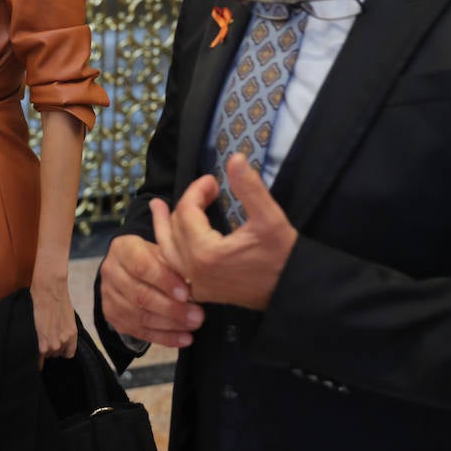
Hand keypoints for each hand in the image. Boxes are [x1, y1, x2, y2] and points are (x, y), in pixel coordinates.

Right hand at [30, 273, 76, 365]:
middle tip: (44, 337)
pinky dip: (36, 358)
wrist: (50, 289)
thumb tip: (57, 335)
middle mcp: (65, 341)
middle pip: (55, 354)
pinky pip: (39, 358)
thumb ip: (64, 330)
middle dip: (50, 348)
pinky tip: (32, 355)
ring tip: (37, 337)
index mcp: (72, 335)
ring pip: (46, 354)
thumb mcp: (67, 317)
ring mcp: (53, 344)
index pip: (68, 354)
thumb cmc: (57, 297)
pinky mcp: (42, 344)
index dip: (60, 350)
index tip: (54, 346)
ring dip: (42, 348)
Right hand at [99, 233, 202, 348]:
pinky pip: (139, 332)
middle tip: (197, 315)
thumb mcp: (161, 251)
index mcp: (123, 249)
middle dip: (171, 308)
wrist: (127, 268)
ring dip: (170, 325)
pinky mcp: (113, 316)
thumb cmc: (151, 257)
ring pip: (140, 316)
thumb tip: (195, 283)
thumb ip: (173, 264)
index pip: (141, 266)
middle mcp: (111, 272)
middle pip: (140, 295)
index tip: (186, 293)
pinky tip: (184, 338)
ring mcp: (108, 296)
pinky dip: (164, 337)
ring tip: (193, 326)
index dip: (164, 281)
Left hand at [151, 156, 298, 309]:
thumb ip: (250, 188)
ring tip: (156, 206)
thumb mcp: (270, 219)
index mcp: (205, 253)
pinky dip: (168, 248)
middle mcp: (193, 271)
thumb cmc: (283, 256)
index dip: (197, 190)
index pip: (187, 211)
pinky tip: (169, 238)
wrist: (293, 292)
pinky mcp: (202, 292)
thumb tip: (235, 158)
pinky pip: (174, 268)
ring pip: (167, 250)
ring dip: (163, 225)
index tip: (213, 180)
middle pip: (175, 229)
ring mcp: (195, 285)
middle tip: (203, 189)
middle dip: (186, 203)